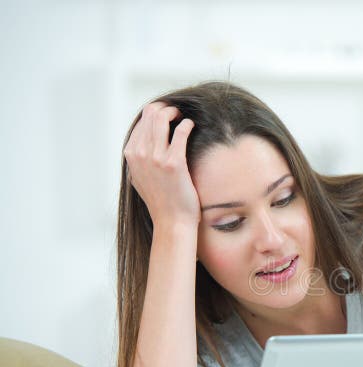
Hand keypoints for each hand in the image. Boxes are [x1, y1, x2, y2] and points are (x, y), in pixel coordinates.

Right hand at [123, 102, 199, 227]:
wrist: (172, 221)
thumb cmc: (161, 201)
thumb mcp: (140, 177)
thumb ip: (138, 159)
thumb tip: (141, 143)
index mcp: (130, 155)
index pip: (141, 120)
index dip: (156, 113)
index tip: (167, 115)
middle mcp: (140, 154)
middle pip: (151, 114)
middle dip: (165, 108)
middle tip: (177, 112)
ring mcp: (155, 158)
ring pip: (163, 118)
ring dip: (175, 112)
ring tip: (182, 116)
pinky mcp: (173, 163)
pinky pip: (180, 132)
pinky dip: (187, 124)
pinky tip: (191, 126)